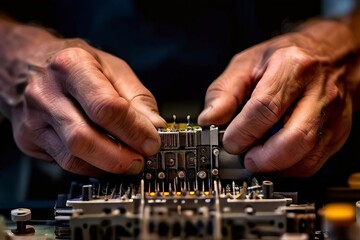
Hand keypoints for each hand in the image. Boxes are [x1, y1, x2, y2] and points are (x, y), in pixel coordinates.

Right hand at [0, 21, 165, 176]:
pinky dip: (91, 166)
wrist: (31, 63)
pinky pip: (64, 162)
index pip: (105, 107)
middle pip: (83, 138)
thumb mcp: (114, 69)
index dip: (133, 130)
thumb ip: (138, 98)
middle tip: (140, 161)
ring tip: (127, 162)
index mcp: (71, 66)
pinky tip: (105, 159)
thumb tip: (156, 128)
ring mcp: (33, 118)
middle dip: (118, 157)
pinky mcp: (29, 138)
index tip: (152, 143)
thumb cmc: (79, 65)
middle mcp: (45, 92)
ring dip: (106, 166)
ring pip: (72, 157)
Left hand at [198, 20, 354, 176]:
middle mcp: (318, 92)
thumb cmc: (285, 57)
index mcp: (292, 67)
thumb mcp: (246, 64)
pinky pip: (314, 162)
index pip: (265, 109)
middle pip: (293, 139)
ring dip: (275, 166)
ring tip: (258, 157)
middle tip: (245, 158)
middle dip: (263, 158)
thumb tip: (209, 119)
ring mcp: (332, 114)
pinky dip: (289, 167)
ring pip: (306, 157)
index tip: (229, 141)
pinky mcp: (339, 132)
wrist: (329, 53)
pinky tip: (276, 156)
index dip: (242, 132)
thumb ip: (224, 91)